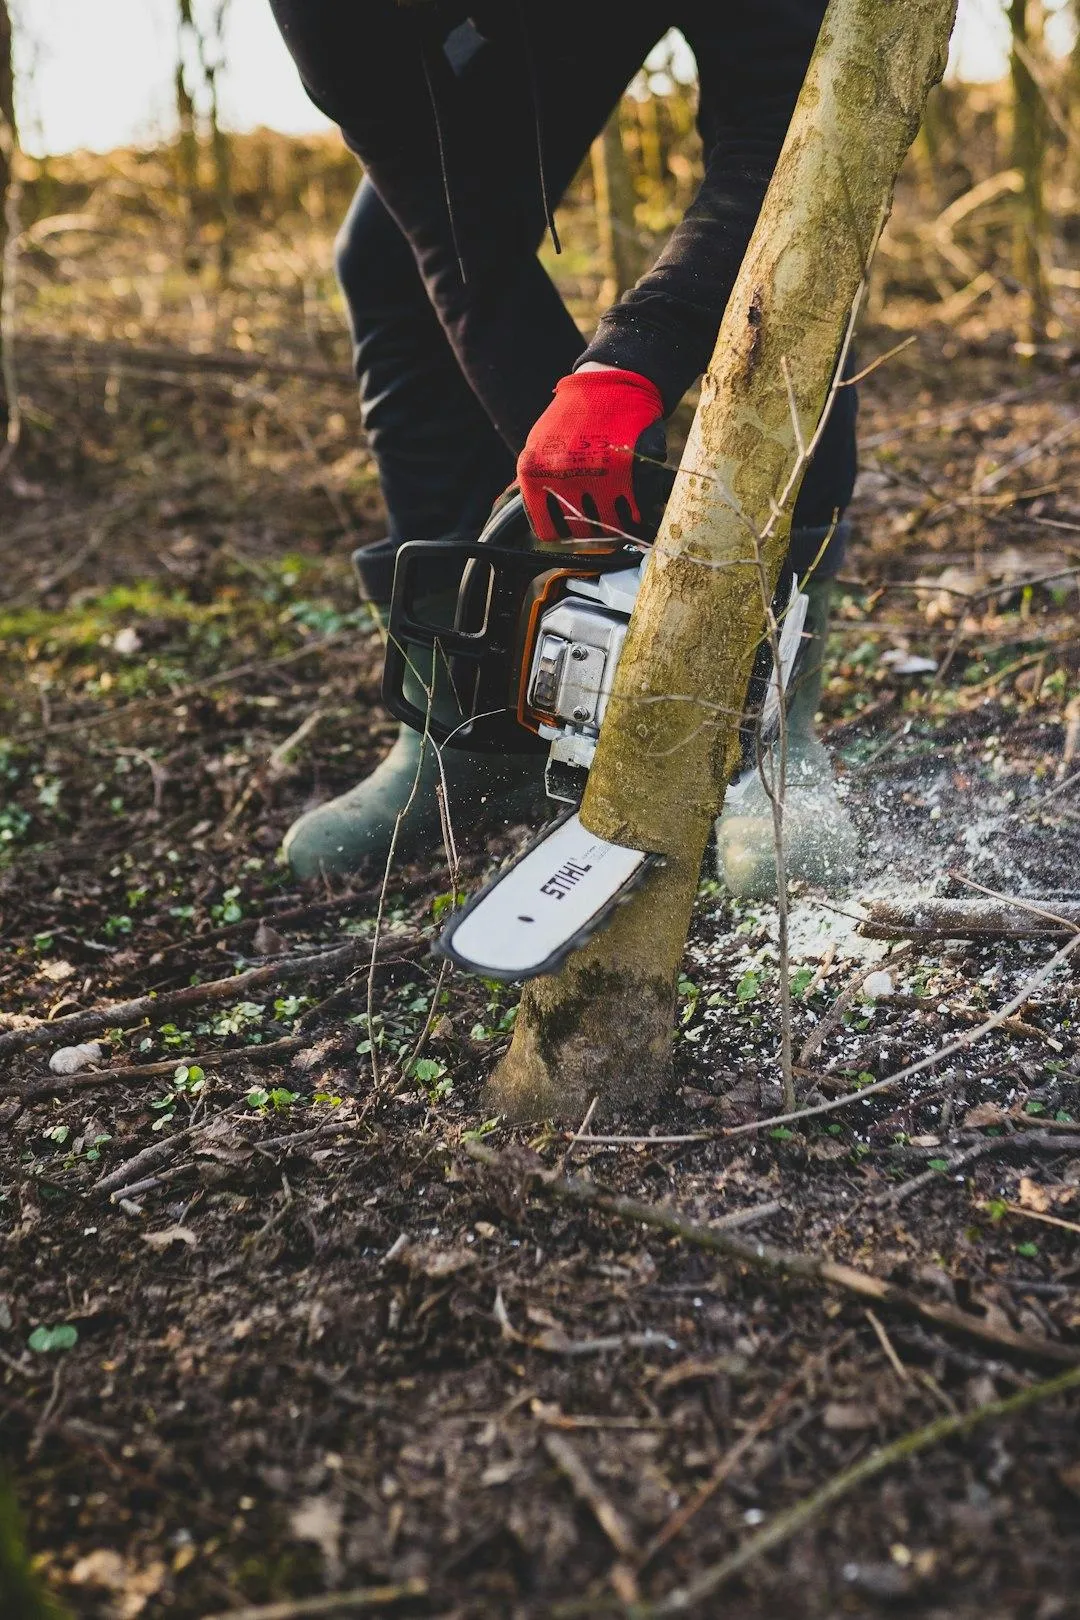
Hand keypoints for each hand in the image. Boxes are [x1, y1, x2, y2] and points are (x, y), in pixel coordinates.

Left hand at [517, 367, 664, 542]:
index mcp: (534, 473)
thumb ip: (538, 486)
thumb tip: (546, 525)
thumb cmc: (573, 417)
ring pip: (610, 527)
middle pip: (581, 531)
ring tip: (620, 507)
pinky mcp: (629, 471)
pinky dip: (639, 513)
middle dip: (594, 526)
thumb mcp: (539, 447)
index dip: (565, 531)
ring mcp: (597, 476)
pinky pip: (637, 512)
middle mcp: (562, 476)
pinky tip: (637, 503)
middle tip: (602, 512)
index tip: (576, 525)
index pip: (548, 531)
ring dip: (618, 522)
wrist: (610, 381)